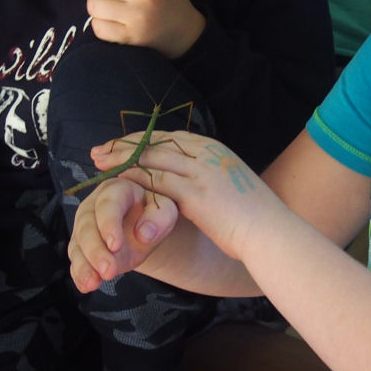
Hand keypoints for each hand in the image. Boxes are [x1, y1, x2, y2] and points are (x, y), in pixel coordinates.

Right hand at [68, 174, 180, 291]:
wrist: (145, 224)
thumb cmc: (155, 212)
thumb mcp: (166, 210)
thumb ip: (160, 217)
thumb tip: (144, 234)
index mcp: (117, 189)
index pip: (109, 205)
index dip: (109, 225)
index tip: (115, 245)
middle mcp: (94, 205)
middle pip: (87, 226)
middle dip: (96, 251)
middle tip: (108, 270)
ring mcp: (85, 226)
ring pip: (78, 244)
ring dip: (84, 265)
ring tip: (93, 283)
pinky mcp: (82, 246)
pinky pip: (77, 259)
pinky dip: (80, 273)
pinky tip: (86, 285)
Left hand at [102, 128, 274, 260]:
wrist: (273, 233)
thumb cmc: (256, 219)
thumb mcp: (232, 188)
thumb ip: (212, 179)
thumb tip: (196, 184)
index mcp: (216, 150)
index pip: (170, 137)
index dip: (142, 139)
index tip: (120, 144)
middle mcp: (208, 154)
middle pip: (156, 141)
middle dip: (125, 144)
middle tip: (99, 149)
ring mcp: (202, 171)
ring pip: (151, 157)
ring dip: (121, 158)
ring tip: (98, 162)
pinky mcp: (196, 193)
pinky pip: (156, 180)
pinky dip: (132, 177)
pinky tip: (114, 180)